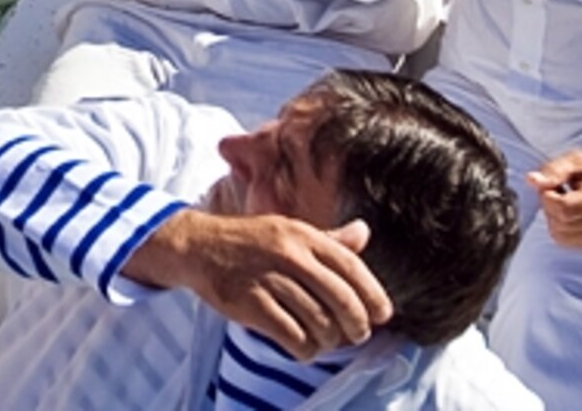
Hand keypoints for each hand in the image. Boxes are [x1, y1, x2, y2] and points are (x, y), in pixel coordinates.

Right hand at [124, 211, 389, 358]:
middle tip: (357, 334)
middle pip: (340, 299)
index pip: (351, 266)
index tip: (383, 314)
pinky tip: (304, 347)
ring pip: (319, 322)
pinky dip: (305, 349)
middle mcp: (289, 254)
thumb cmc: (251, 242)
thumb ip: (329, 240)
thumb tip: (364, 232)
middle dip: (356, 325)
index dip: (373, 294)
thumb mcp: (290, 232)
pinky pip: (293, 337)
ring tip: (326, 340)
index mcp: (303, 235)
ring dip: (329, 340)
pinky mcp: (250, 304)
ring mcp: (268, 279)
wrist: (199, 246)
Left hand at [530, 151, 581, 247]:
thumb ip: (555, 170)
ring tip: (565, 200)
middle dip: (549, 206)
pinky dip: (562, 227)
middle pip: (558, 224)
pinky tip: (571, 213)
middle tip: (558, 190)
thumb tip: (531, 180)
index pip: (563, 210)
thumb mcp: (581, 160)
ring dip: (554, 218)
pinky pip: (567, 241)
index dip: (548, 197)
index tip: (550, 184)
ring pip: (559, 236)